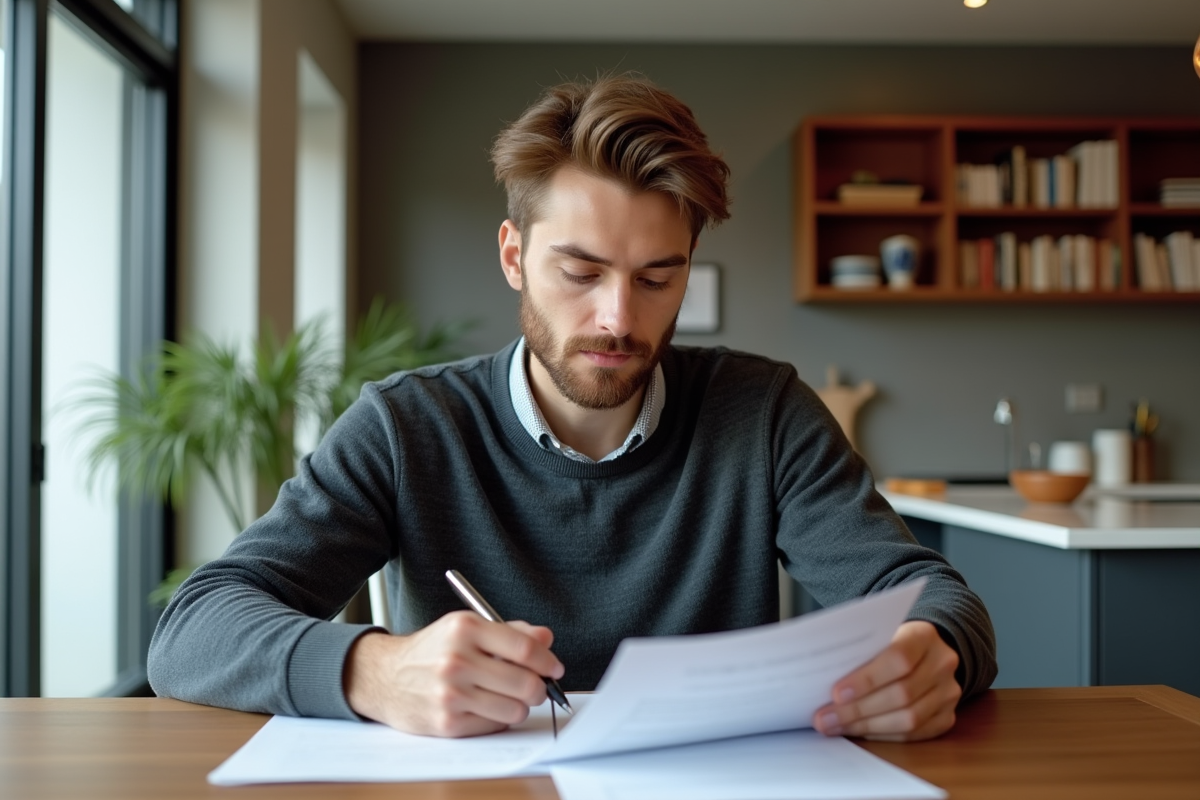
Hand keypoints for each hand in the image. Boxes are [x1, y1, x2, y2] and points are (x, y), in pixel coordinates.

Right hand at [343, 611, 563, 736]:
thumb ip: (510, 632)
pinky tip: (486, 706)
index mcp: (464, 628)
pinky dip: (499, 718)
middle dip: (539, 688)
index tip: (554, 668)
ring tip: (510, 697)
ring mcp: (450, 694)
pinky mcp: (447, 723)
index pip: (524, 648)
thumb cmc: (433, 650)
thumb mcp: (467, 627)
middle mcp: (456, 660)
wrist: (385, 676)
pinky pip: (494, 725)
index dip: (548, 661)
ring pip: (514, 709)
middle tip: (538, 687)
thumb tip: (546, 639)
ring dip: (521, 706)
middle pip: (525, 682)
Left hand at [812, 620, 960, 741]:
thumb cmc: (891, 641)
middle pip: (902, 694)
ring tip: (835, 727)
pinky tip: (858, 731)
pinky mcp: (947, 716)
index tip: (836, 693)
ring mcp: (949, 692)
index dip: (867, 679)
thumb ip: (859, 651)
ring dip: (866, 726)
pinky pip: (915, 734)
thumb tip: (819, 677)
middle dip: (858, 710)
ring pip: (909, 719)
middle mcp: (942, 664)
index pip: (899, 658)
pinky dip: (883, 735)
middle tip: (825, 718)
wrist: (926, 649)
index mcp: (924, 636)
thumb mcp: (878, 634)